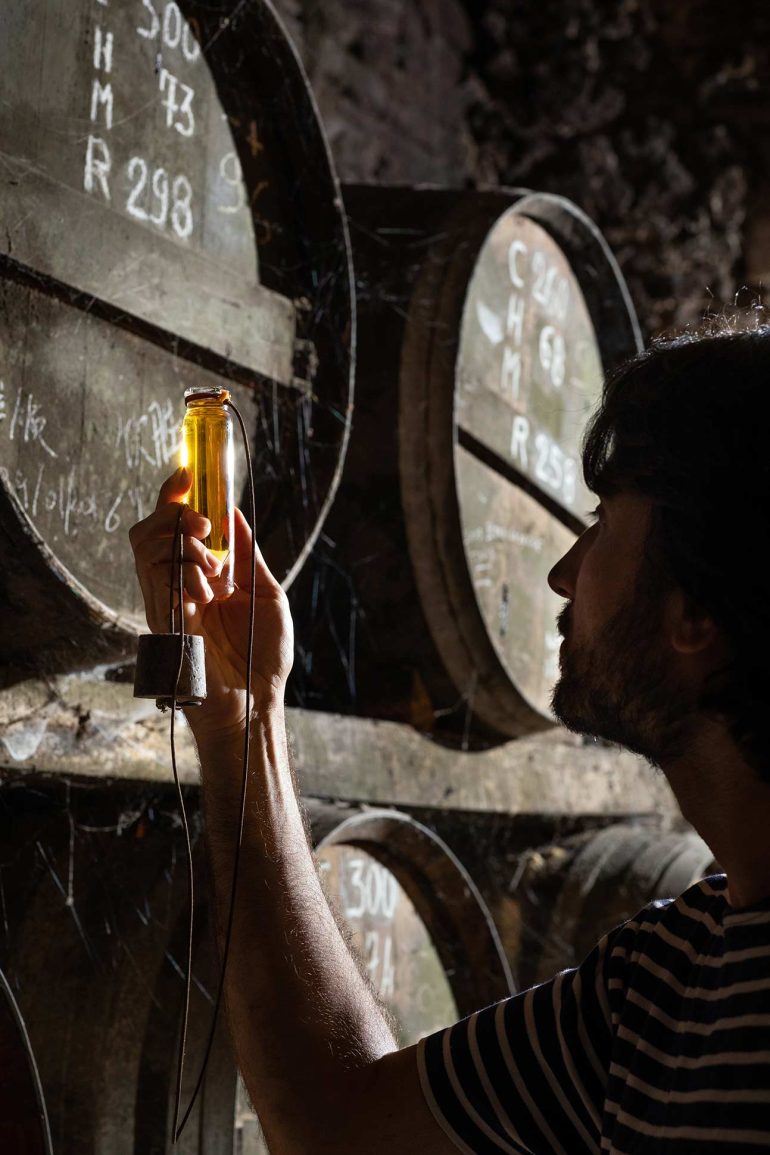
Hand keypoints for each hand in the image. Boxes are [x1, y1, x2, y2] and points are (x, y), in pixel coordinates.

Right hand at [129, 466, 293, 741]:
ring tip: (211, 565)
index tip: (187, 472)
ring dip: (181, 543)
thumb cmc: (262, 656)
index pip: (174, 525)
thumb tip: (232, 512)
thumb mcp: (265, 591)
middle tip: (203, 525)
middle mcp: (178, 584)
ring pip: (146, 548)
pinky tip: (207, 592)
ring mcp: (166, 601)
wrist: (255, 702)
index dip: (174, 495)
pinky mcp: (162, 620)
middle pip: (149, 529)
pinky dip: (183, 573)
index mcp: (202, 574)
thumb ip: (246, 553)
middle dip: (173, 512)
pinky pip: (156, 579)